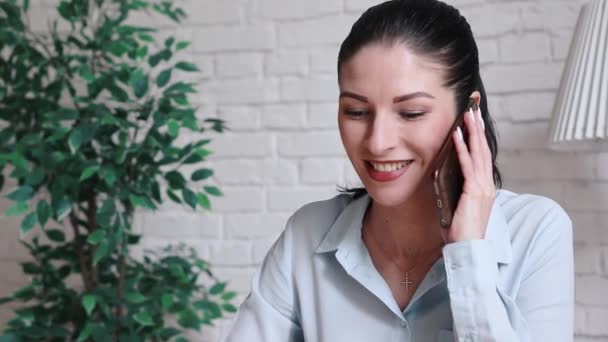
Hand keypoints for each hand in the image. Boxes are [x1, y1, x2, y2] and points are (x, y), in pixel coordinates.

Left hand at [440, 104, 495, 243]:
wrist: (466, 250)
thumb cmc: (459, 231)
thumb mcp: (456, 204)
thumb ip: (454, 188)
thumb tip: (443, 172)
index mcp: (483, 187)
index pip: (482, 156)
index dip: (478, 137)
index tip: (474, 120)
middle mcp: (487, 185)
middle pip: (484, 150)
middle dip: (478, 128)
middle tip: (473, 108)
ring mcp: (483, 188)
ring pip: (479, 153)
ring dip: (472, 132)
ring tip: (467, 114)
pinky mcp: (474, 193)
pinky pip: (468, 166)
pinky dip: (462, 148)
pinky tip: (457, 135)